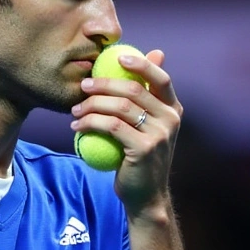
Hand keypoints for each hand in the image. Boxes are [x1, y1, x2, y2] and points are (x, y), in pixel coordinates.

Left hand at [72, 48, 181, 218]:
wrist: (147, 195)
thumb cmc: (142, 157)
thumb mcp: (149, 126)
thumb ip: (148, 96)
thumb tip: (154, 54)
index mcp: (173, 109)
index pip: (161, 78)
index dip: (140, 64)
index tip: (118, 56)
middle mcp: (171, 119)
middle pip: (134, 89)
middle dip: (104, 84)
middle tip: (84, 86)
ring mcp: (159, 135)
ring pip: (120, 107)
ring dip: (92, 105)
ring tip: (75, 109)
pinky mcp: (143, 149)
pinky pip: (111, 126)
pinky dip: (90, 122)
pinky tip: (77, 126)